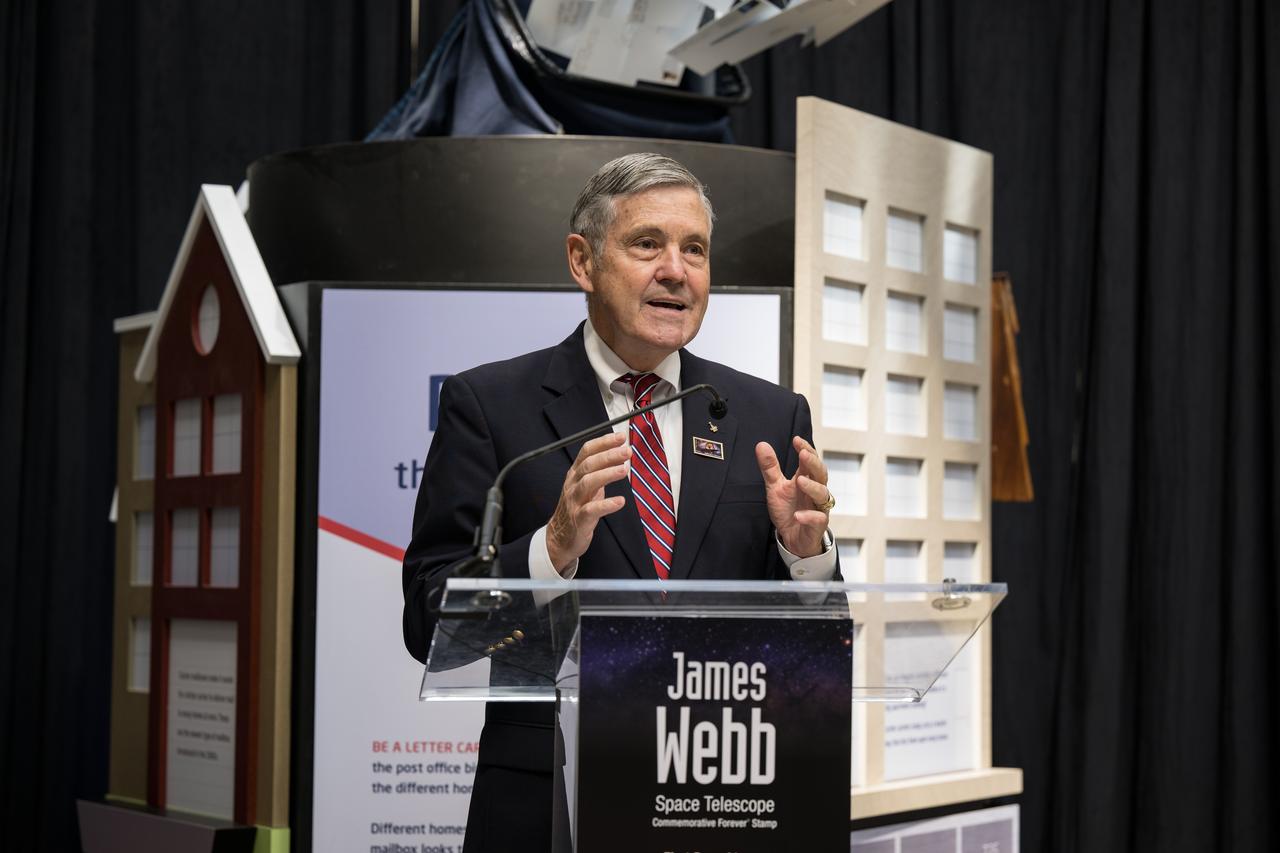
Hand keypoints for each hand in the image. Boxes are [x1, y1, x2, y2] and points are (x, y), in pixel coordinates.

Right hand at [546, 432, 630, 573]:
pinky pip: (592, 510)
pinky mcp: (580, 519)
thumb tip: (620, 454)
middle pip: (589, 465)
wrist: (559, 537)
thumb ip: (601, 470)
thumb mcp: (587, 485)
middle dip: (608, 455)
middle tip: (627, 451)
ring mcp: (575, 501)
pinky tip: (620, 501)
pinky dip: (607, 505)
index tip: (620, 437)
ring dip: (607, 474)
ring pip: (588, 483)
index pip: (586, 451)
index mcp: (575, 474)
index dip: (603, 442)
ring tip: (624, 469)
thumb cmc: (577, 507)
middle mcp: (573, 484)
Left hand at [755, 436, 831, 557]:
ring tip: (800, 481)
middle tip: (803, 455)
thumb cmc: (788, 510)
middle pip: (821, 474)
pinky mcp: (817, 525)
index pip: (810, 461)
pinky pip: (818, 519)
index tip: (797, 440)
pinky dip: (809, 516)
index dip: (806, 450)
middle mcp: (814, 492)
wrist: (793, 539)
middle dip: (813, 463)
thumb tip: (761, 445)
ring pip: (823, 495)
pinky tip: (799, 515)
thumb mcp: (775, 487)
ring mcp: (818, 508)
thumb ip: (770, 468)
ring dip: (812, 487)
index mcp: (805, 480)